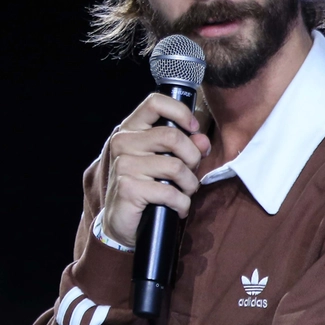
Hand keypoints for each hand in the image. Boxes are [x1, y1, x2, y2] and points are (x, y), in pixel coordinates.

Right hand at [100, 92, 210, 246]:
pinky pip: (170, 192)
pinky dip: (182, 203)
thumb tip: (203, 140)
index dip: (180, 112)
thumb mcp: (166, 162)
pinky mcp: (128, 187)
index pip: (155, 102)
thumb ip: (186, 147)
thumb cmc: (145, 187)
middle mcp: (123, 142)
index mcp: (131, 129)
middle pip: (173, 136)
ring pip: (176, 166)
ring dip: (189, 184)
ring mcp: (124, 164)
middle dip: (193, 158)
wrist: (121, 222)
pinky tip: (178, 207)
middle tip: (191, 173)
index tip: (193, 128)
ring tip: (185, 193)